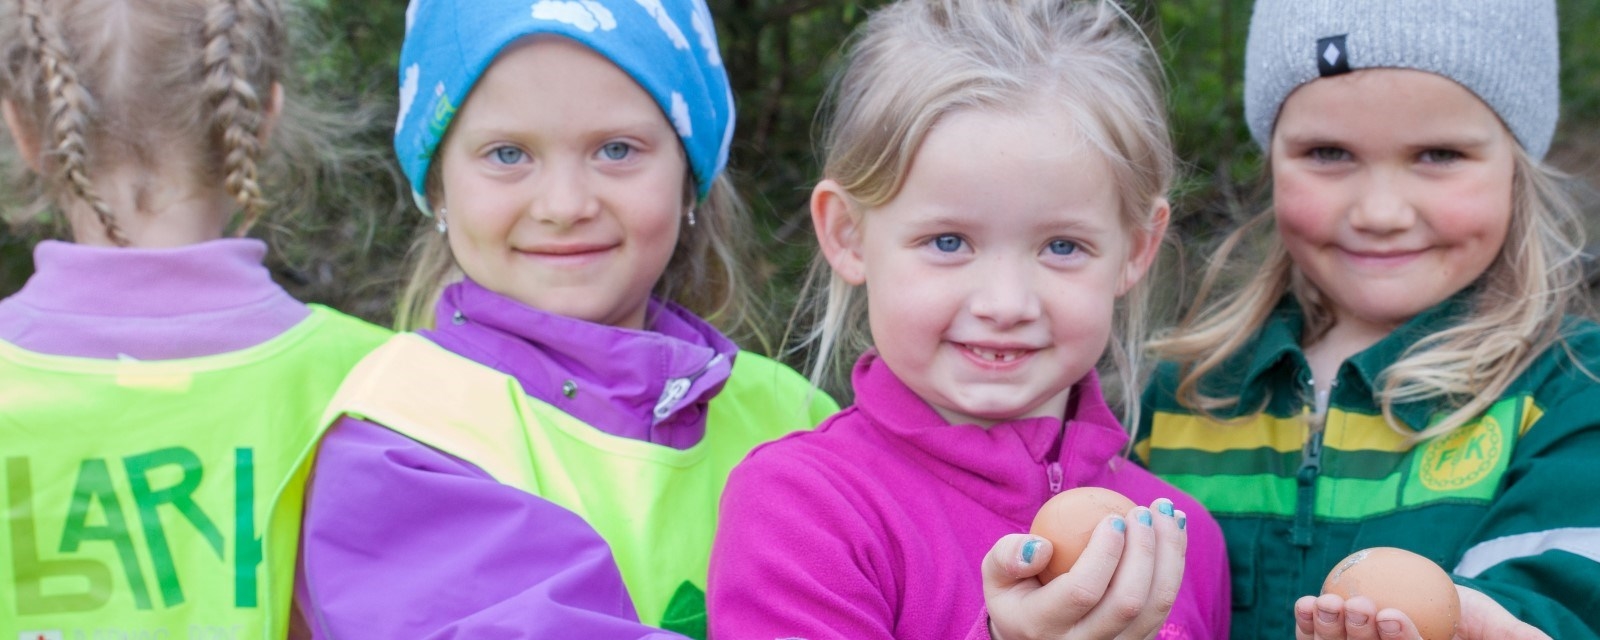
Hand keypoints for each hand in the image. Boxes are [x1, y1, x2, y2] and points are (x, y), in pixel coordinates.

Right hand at [983, 499, 1186, 639]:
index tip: (1113, 518)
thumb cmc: (1016, 594)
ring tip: (1165, 512)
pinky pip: (1164, 606)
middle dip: (1144, 550)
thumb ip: (1007, 557)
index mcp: (1042, 628)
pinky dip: (1174, 565)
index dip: (1105, 553)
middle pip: (1126, 602)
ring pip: (1154, 607)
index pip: (1082, 591)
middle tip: (1143, 511)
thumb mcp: (995, 575)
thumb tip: (1042, 546)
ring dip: (1169, 555)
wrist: (1036, 635)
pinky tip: (1172, 530)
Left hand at [1292, 585, 1551, 639]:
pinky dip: (1307, 625)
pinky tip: (1307, 603)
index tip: (1393, 615)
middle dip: (1362, 634)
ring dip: (1330, 628)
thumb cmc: (1469, 617)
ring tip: (1328, 601)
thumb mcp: (1495, 627)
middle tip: (1361, 604)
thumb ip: (1513, 637)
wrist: (1432, 601)